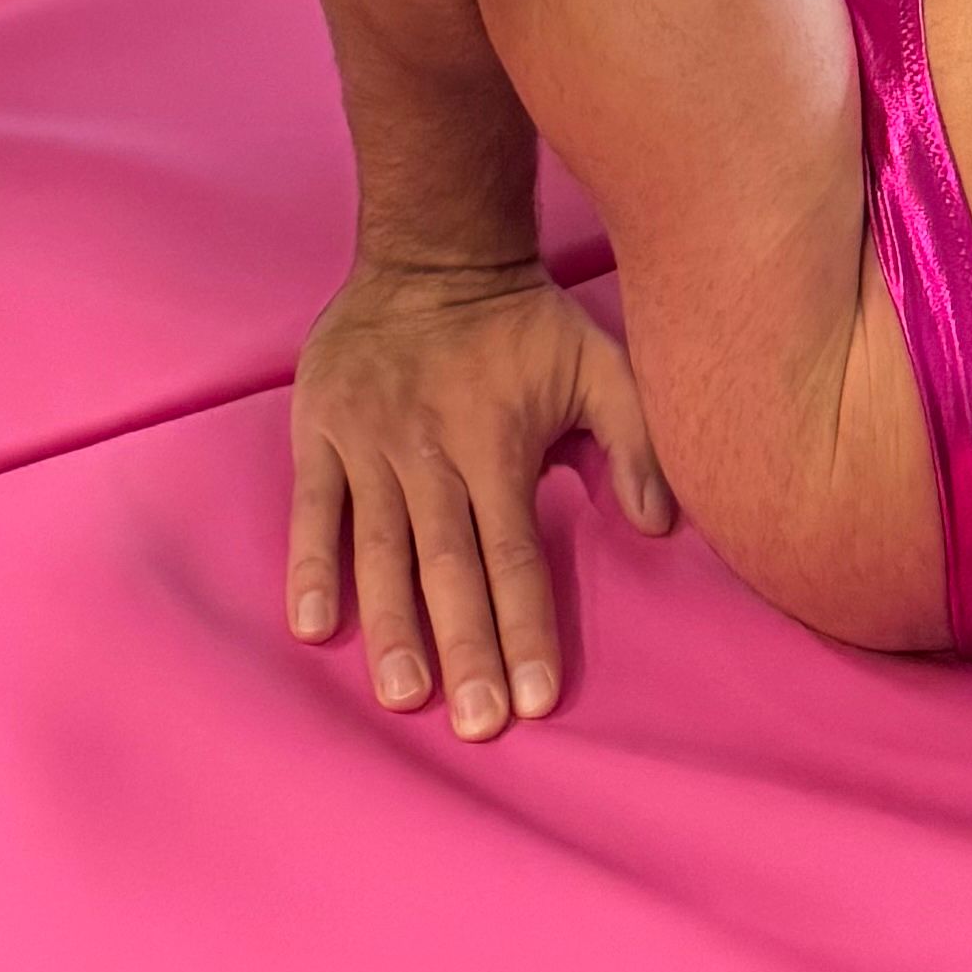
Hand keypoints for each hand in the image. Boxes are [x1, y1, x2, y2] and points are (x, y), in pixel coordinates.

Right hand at [287, 255, 674, 739]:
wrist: (432, 247)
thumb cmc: (523, 321)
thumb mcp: (599, 363)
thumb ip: (635, 441)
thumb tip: (660, 524)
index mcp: (499, 444)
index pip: (516, 554)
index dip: (527, 628)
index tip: (538, 700)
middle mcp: (434, 453)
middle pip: (450, 566)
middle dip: (465, 649)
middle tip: (476, 724)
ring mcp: (371, 443)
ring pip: (381, 548)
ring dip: (393, 625)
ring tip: (404, 694)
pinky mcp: (321, 431)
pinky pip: (313, 509)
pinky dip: (311, 566)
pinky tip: (315, 626)